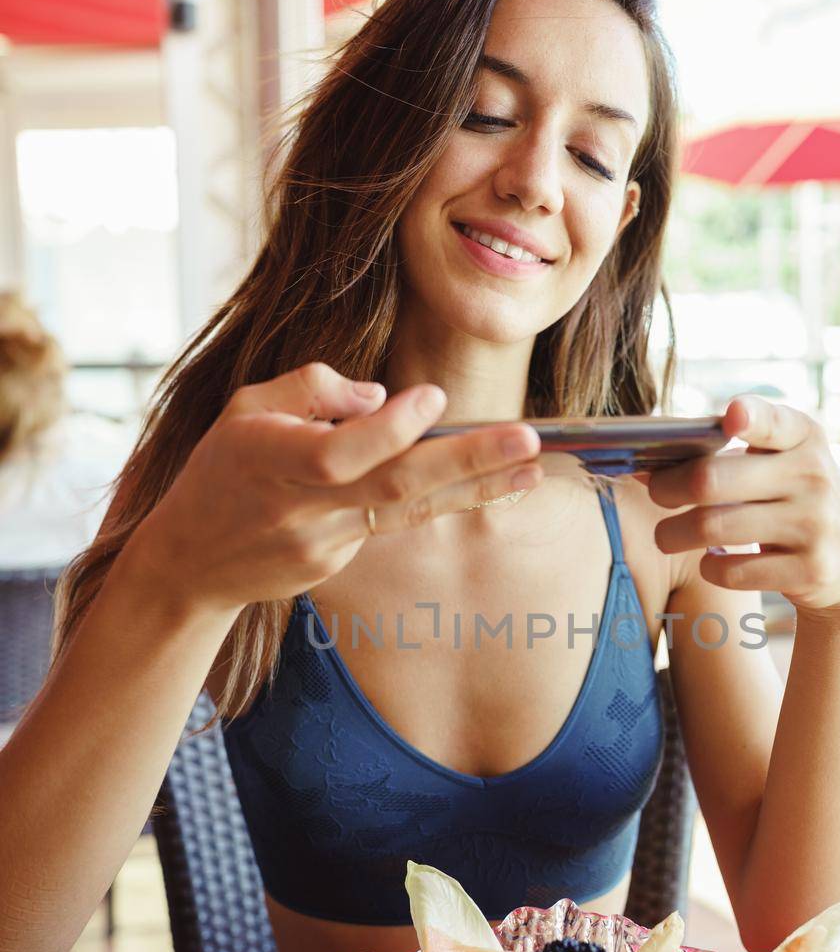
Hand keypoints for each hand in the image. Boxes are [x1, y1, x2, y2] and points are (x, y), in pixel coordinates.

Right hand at [133, 362, 541, 611]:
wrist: (192, 563)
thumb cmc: (221, 469)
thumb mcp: (246, 408)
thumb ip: (312, 388)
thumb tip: (383, 396)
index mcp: (273, 462)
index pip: (341, 453)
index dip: (389, 431)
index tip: (433, 399)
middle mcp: (304, 508)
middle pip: (395, 486)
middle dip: (466, 462)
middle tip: (527, 440)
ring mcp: (327, 543)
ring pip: (410, 511)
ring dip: (478, 489)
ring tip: (534, 468)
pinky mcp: (342, 562)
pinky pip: (395, 520)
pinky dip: (443, 499)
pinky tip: (494, 482)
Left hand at [647, 395, 839, 620]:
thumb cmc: (794, 499)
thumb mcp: (782, 463)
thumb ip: (727, 454)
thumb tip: (646, 466)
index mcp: (803, 437)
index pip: (773, 421)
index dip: (750, 417)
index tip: (731, 418)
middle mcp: (813, 476)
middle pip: (710, 479)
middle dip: (667, 488)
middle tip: (655, 494)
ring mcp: (814, 525)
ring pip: (712, 528)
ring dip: (673, 533)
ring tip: (666, 536)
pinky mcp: (810, 570)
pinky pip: (731, 570)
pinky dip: (710, 567)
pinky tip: (711, 561)